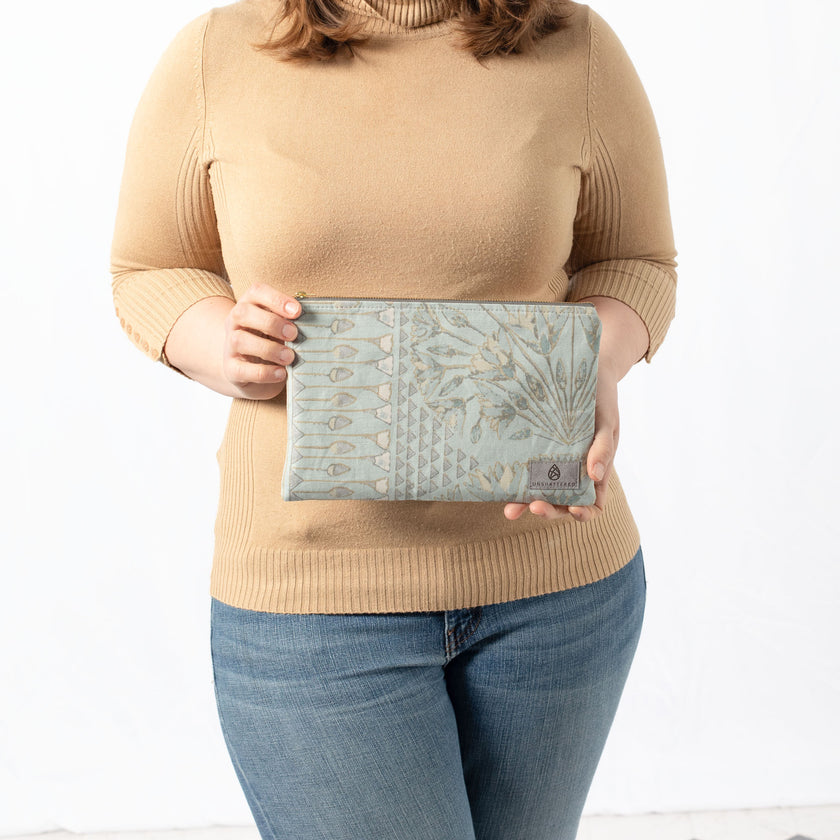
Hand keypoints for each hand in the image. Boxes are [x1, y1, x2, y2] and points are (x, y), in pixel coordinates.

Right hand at [222, 284, 301, 399]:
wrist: (249, 372)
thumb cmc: (270, 343)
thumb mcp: (279, 328)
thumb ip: (291, 323)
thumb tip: (314, 325)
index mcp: (249, 306)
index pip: (256, 291)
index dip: (276, 299)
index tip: (297, 311)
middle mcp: (235, 323)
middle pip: (243, 313)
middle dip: (271, 323)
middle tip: (293, 334)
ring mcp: (229, 346)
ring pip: (240, 340)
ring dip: (268, 348)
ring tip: (289, 357)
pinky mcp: (232, 370)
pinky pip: (242, 369)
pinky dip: (264, 372)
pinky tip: (281, 373)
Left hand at [504, 365, 619, 523]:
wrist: (583, 371)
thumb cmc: (602, 400)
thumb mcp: (608, 422)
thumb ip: (604, 447)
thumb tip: (595, 475)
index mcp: (595, 471)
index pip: (592, 504)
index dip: (584, 513)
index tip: (573, 510)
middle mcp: (572, 471)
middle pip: (561, 503)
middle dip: (548, 510)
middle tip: (533, 506)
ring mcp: (552, 461)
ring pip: (539, 491)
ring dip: (525, 503)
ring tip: (510, 509)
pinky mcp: (534, 449)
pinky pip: (524, 470)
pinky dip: (515, 480)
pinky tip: (501, 483)